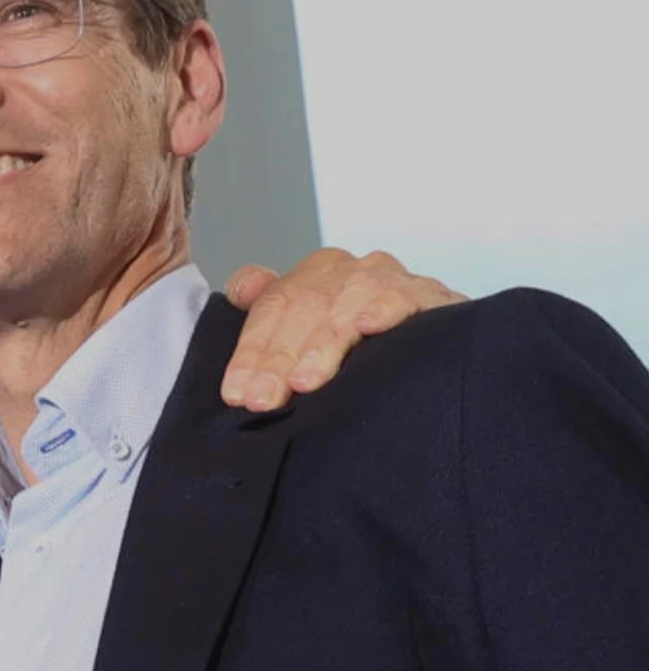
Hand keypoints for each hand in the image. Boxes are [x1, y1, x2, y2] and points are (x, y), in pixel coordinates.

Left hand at [218, 248, 461, 410]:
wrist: (434, 344)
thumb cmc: (363, 342)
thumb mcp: (312, 327)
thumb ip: (272, 307)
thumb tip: (240, 289)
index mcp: (313, 274)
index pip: (271, 307)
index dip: (251, 352)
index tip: (236, 393)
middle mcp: (347, 270)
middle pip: (302, 308)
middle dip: (279, 359)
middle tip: (264, 399)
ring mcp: (387, 278)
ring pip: (344, 305)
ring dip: (322, 345)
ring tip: (304, 382)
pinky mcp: (428, 293)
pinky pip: (402, 296)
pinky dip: (385, 309)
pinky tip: (369, 327)